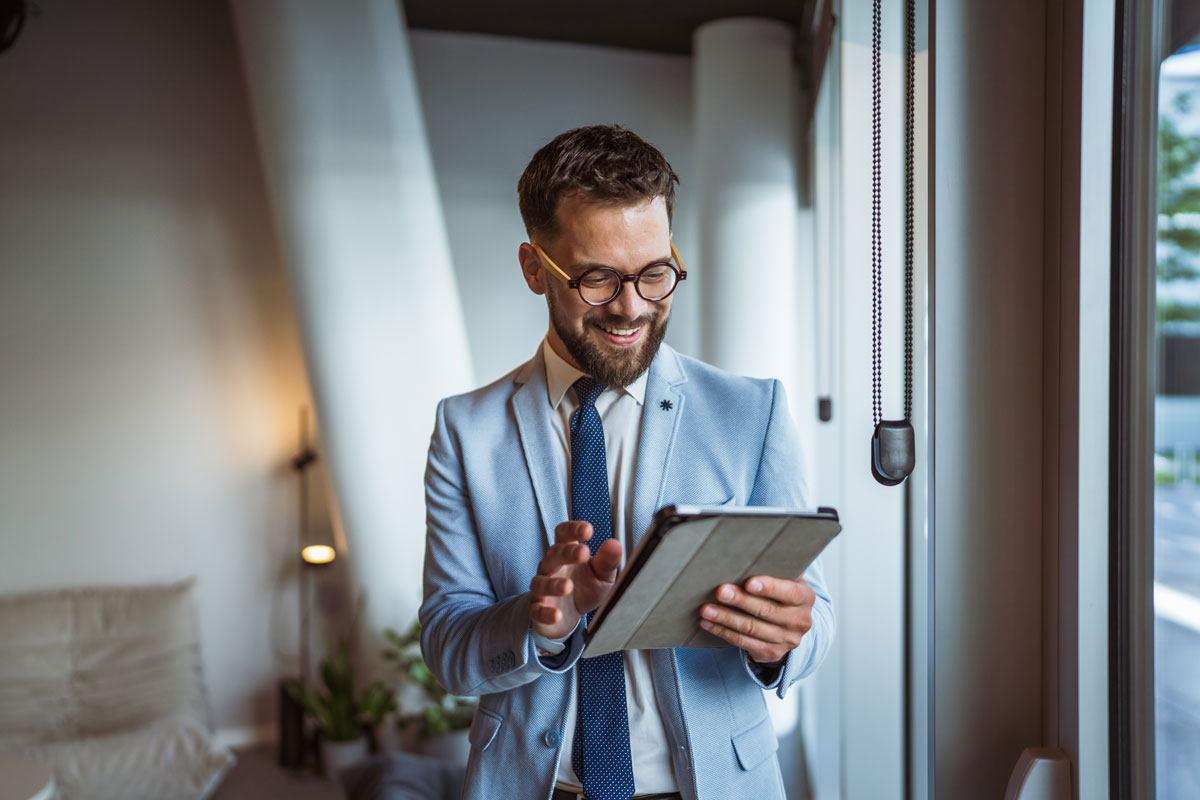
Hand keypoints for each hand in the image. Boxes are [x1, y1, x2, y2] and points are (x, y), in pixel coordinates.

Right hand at [528, 521, 622, 638]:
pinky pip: (537, 610)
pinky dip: (545, 613)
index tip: (588, 530)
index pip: (564, 534)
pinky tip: (556, 615)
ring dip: (553, 584)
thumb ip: (607, 560)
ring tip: (568, 587)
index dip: (573, 529)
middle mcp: (551, 567)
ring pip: (540, 582)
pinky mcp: (538, 610)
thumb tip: (614, 544)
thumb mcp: (602, 575)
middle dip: (567, 553)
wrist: (572, 615)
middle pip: (553, 554)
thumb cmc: (585, 588)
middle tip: (583, 553)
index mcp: (566, 552)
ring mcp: (542, 588)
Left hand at [698, 575, 814, 664]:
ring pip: (751, 629)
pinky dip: (723, 632)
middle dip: (741, 601)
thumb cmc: (781, 593)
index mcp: (805, 598)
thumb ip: (776, 567)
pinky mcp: (771, 653)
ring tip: (706, 609)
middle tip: (720, 592)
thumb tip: (752, 548)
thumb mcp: (787, 579)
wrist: (790, 625)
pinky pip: (743, 643)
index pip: (789, 593)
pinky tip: (708, 623)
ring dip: (726, 618)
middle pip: (766, 611)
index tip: (749, 582)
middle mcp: (800, 621)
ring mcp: (787, 640)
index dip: (769, 588)